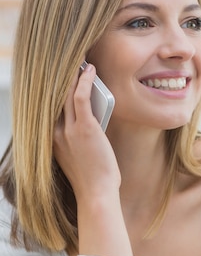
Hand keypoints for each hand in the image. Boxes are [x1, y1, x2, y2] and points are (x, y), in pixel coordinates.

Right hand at [53, 63, 120, 202]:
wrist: (96, 194)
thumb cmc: (93, 179)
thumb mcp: (78, 157)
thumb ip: (78, 138)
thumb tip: (90, 117)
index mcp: (52, 140)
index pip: (49, 108)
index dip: (54, 90)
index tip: (60, 77)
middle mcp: (55, 132)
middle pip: (56, 97)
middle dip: (62, 78)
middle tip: (70, 61)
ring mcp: (69, 130)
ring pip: (67, 94)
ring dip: (73, 74)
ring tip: (81, 61)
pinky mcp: (85, 128)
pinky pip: (80, 97)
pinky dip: (84, 81)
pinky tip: (90, 71)